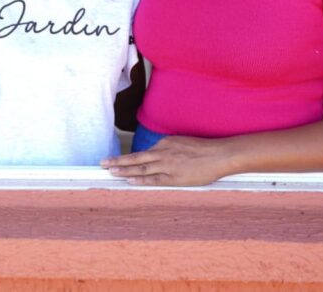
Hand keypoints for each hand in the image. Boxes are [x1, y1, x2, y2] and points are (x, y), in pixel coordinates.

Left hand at [101, 136, 239, 186]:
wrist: (220, 154)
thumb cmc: (204, 149)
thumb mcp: (182, 143)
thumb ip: (169, 149)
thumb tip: (158, 155)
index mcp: (165, 143)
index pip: (143, 152)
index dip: (128, 158)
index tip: (115, 160)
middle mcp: (163, 152)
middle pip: (136, 158)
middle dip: (117, 161)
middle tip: (102, 163)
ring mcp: (168, 165)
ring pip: (141, 167)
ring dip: (124, 170)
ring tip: (110, 172)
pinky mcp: (175, 177)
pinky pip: (154, 178)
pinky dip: (140, 179)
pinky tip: (129, 180)